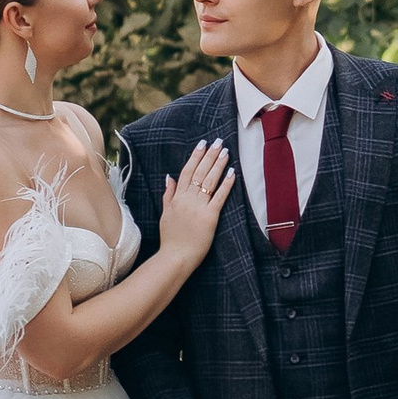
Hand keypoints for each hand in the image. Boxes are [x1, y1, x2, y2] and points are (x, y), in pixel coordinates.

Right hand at [159, 138, 234, 266]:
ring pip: (209, 181)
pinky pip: (219, 197)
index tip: (202, 144)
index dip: (195, 156)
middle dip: (209, 155)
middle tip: (217, 142)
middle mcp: (187, 199)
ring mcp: (199, 207)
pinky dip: (226, 184)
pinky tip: (232, 173)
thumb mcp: (165, 214)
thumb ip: (168, 195)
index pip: (186, 171)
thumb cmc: (171, 238)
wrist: (175, 256)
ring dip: (218, 165)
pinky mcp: (210, 217)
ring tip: (225, 152)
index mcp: (176, 198)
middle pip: (199, 172)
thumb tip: (168, 177)